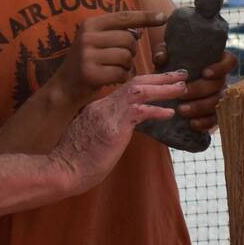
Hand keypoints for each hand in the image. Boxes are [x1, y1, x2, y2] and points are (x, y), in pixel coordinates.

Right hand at [50, 71, 186, 191]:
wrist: (60, 170)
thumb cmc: (74, 161)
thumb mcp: (90, 139)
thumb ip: (103, 131)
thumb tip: (113, 136)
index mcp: (98, 108)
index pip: (125, 90)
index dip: (146, 83)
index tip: (162, 82)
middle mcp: (103, 106)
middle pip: (135, 82)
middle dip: (160, 77)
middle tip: (180, 74)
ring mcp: (108, 114)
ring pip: (140, 90)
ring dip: (164, 88)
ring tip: (182, 86)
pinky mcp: (113, 127)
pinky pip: (139, 112)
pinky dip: (156, 110)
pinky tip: (170, 113)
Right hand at [53, 9, 162, 103]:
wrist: (64, 88)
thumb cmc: (87, 64)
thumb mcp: (95, 42)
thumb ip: (114, 33)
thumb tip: (140, 31)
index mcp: (90, 24)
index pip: (123, 17)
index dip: (145, 17)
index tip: (163, 17)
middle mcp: (87, 36)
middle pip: (129, 40)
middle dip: (131, 52)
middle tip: (119, 61)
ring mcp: (87, 55)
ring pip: (126, 57)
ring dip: (126, 66)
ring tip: (113, 70)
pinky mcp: (90, 73)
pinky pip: (121, 73)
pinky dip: (121, 78)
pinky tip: (110, 79)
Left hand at [155, 47, 235, 134]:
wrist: (166, 84)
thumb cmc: (170, 63)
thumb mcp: (165, 53)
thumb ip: (162, 51)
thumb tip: (160, 58)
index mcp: (215, 61)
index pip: (230, 62)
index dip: (221, 68)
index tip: (205, 73)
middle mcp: (220, 79)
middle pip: (219, 85)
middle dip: (200, 90)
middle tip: (182, 93)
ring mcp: (218, 97)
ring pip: (217, 103)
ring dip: (200, 107)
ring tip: (181, 110)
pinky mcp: (212, 113)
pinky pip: (214, 120)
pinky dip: (204, 123)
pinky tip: (192, 124)